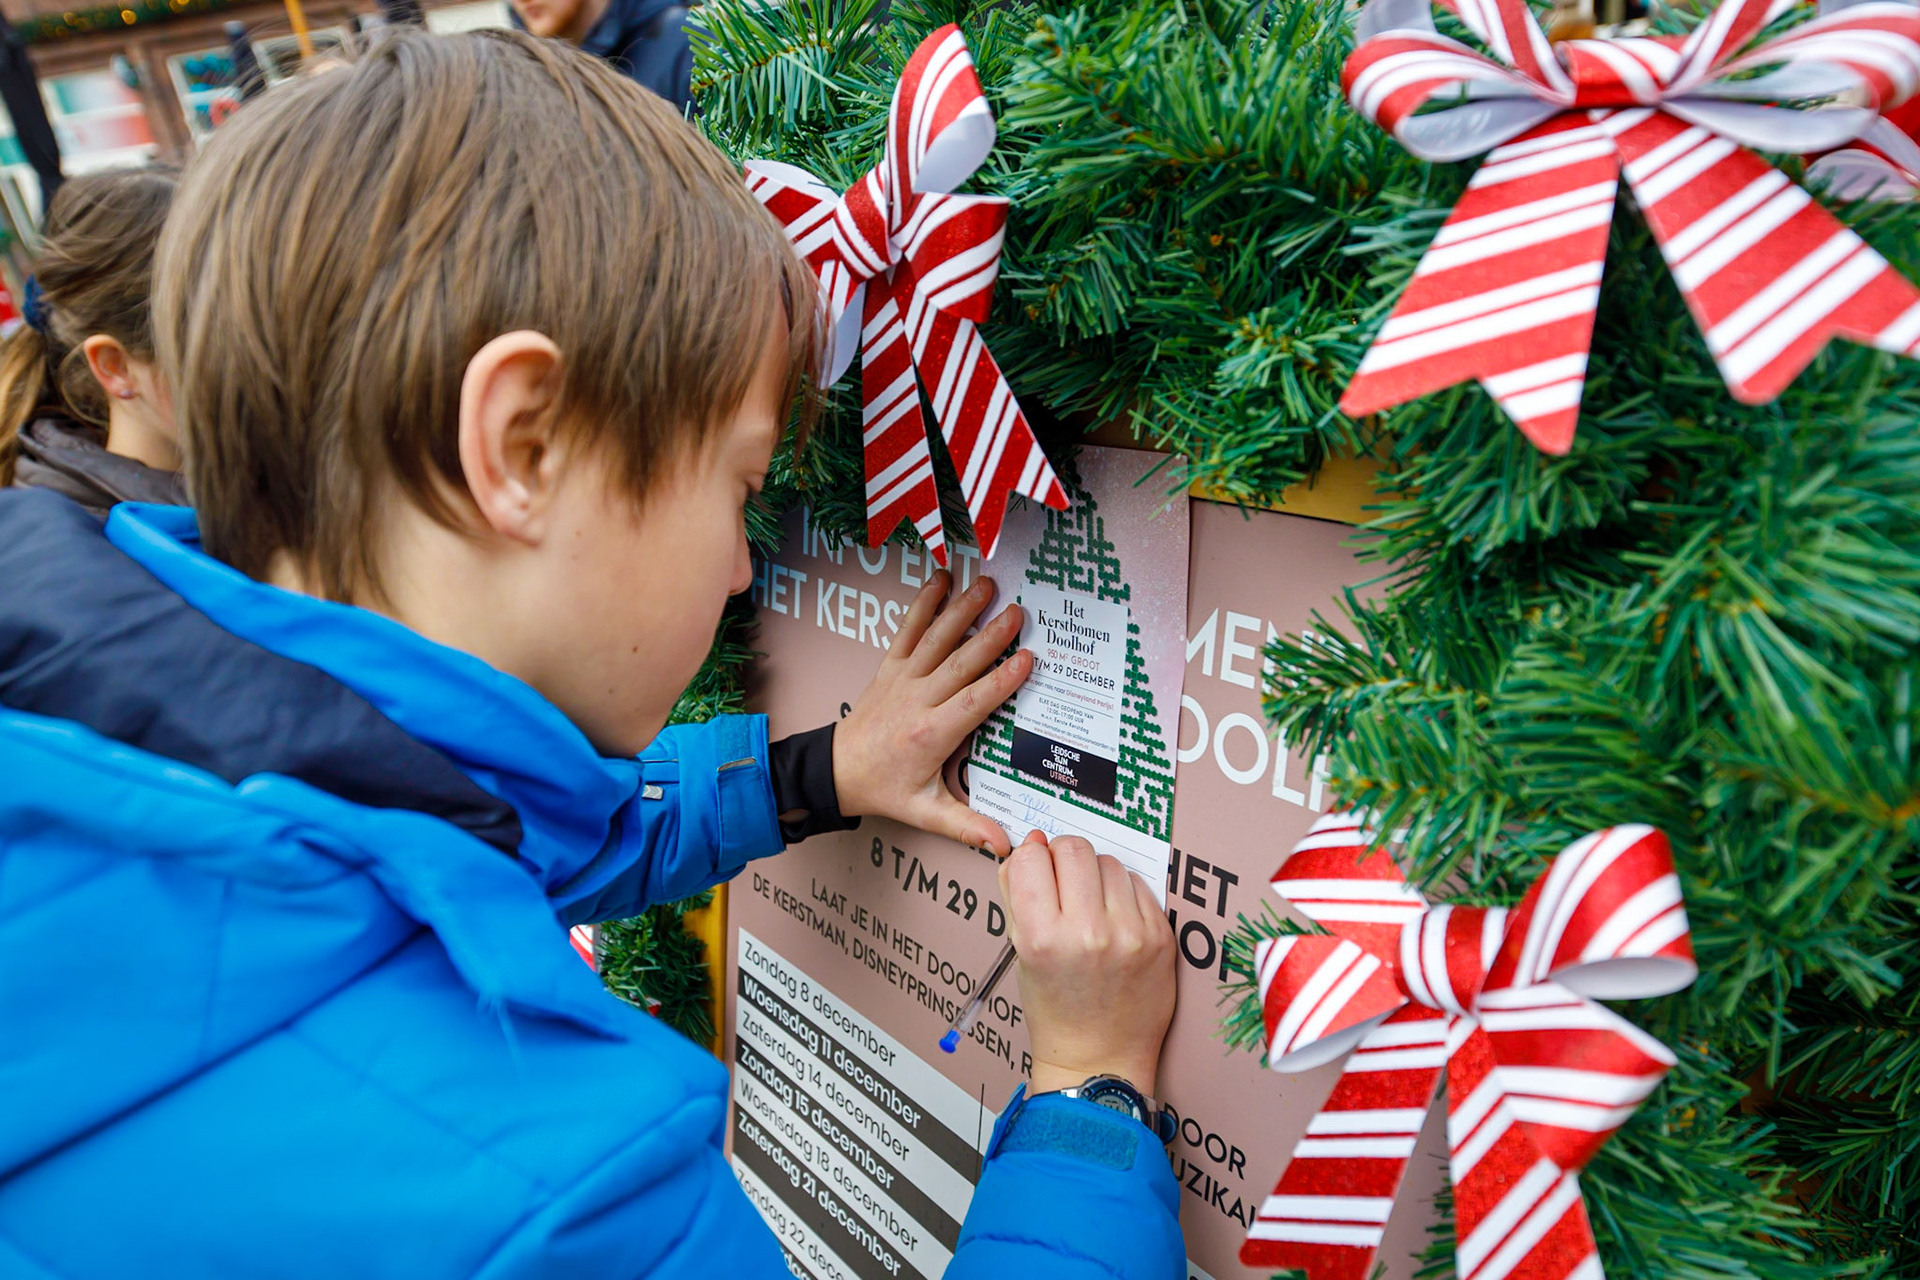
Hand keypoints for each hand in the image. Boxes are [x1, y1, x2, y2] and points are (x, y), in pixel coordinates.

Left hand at [832, 569, 1031, 855]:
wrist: (836, 771)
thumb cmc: (885, 789)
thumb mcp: (925, 812)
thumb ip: (966, 826)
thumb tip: (1003, 845)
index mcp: (930, 735)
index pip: (973, 702)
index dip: (1001, 680)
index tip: (1027, 659)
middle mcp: (917, 701)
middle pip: (960, 663)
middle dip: (990, 636)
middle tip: (1018, 614)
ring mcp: (902, 679)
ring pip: (936, 640)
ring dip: (962, 611)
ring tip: (988, 586)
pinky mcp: (889, 667)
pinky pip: (907, 631)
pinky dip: (923, 604)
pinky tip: (941, 580)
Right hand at [1001, 832, 1175, 1097]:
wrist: (1100, 1059)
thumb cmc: (1055, 1009)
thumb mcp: (1021, 953)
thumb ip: (1017, 895)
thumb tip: (1030, 843)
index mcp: (1042, 938)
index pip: (1030, 859)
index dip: (1030, 859)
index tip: (1035, 871)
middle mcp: (1088, 933)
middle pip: (1073, 849)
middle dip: (1062, 857)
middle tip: (1062, 881)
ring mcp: (1130, 934)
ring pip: (1109, 862)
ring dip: (1095, 875)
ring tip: (1090, 906)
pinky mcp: (1161, 936)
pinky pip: (1138, 885)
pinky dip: (1122, 894)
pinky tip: (1114, 920)